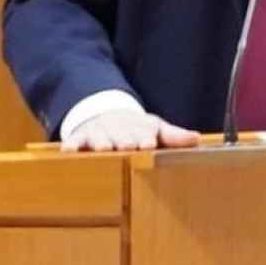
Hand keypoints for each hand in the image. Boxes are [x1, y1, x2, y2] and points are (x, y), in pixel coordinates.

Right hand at [60, 109, 201, 151]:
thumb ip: (174, 136)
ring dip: (102, 141)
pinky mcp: (81, 137)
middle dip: (125, 139)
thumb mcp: (157, 129)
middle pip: (122, 134)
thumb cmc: (136, 129)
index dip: (146, 137)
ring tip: (104, 147)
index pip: (145, 131)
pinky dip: (71, 144)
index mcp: (140, 127)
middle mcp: (120, 128)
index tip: (148, 143)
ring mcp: (100, 132)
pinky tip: (69, 150)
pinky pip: (75, 141)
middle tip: (127, 145)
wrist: (106, 114)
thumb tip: (197, 138)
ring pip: (100, 136)